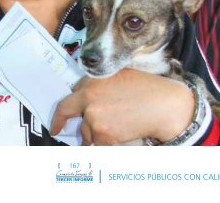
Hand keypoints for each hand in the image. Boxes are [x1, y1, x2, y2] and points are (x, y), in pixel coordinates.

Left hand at [50, 69, 194, 145]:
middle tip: (57, 128)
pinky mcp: (102, 134)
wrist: (162, 106)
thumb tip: (88, 99)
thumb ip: (100, 85)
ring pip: (86, 131)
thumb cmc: (146, 89)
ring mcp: (94, 116)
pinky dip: (106, 143)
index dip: (70, 103)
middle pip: (65, 110)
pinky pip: (98, 143)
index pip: (72, 92)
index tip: (64, 112)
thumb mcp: (119, 76)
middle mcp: (89, 96)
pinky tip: (121, 134)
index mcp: (92, 80)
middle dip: (60, 120)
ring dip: (95, 134)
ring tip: (116, 127)